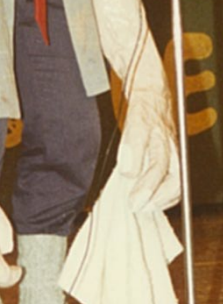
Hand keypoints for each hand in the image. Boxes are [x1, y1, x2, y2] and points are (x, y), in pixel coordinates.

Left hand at [117, 90, 179, 210]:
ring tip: (142, 207)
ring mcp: (174, 158)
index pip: (160, 172)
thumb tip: (128, 172)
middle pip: (174, 185)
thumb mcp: (134, 123)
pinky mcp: (170, 161)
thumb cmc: (144, 109)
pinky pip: (170, 183)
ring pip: (175, 187)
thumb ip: (131, 146)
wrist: (152, 96)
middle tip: (137, 208)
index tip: (134, 201)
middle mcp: (174, 153)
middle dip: (157, 200)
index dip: (147, 189)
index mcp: (165, 144)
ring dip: (160, 200)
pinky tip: (148, 200)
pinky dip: (161, 195)